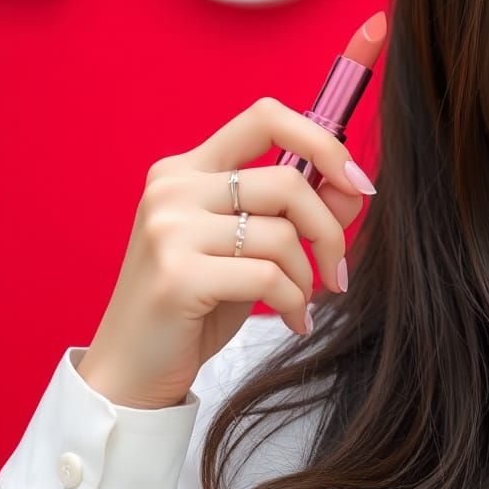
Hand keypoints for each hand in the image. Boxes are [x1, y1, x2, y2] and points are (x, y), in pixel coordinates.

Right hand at [76, 96, 370, 408]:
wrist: (132, 371)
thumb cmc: (199, 304)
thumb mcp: (252, 248)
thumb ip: (299, 211)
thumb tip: (353, 186)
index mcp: (189, 168)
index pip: (266, 118)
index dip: (322, 142)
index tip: (356, 181)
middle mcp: (173, 187)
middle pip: (288, 182)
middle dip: (328, 232)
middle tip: (336, 272)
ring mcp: (169, 229)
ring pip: (281, 234)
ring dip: (306, 277)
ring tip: (298, 302)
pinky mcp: (176, 275)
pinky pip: (268, 277)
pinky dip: (293, 302)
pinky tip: (291, 320)